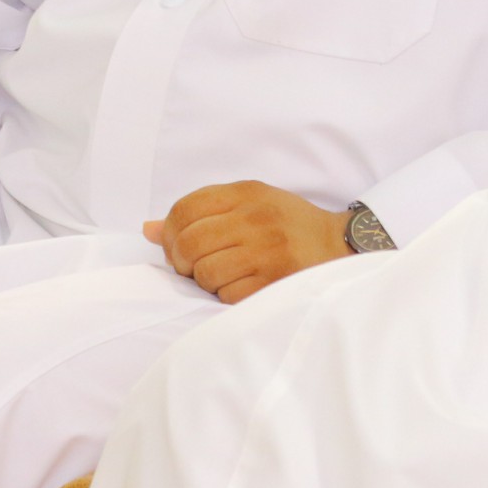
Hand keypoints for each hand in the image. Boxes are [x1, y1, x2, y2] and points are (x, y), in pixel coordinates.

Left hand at [146, 181, 351, 304]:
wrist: (339, 246)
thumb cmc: (287, 225)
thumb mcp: (249, 203)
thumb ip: (201, 212)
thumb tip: (148, 230)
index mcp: (247, 193)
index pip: (184, 210)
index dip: (170, 233)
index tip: (179, 246)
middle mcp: (256, 218)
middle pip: (189, 243)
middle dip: (182, 261)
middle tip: (194, 267)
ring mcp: (266, 251)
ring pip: (205, 273)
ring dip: (206, 281)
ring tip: (224, 275)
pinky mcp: (275, 281)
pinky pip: (227, 295)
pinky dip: (228, 295)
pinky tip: (243, 285)